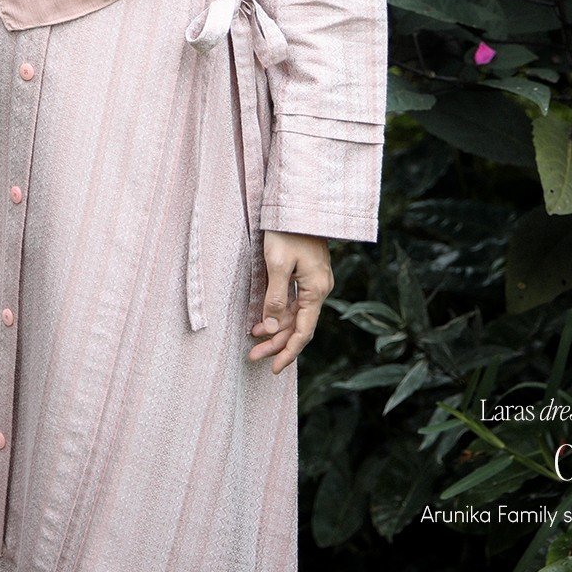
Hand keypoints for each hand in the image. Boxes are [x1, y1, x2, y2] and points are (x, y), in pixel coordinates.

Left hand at [249, 231, 333, 373]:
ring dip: (275, 329)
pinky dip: (278, 313)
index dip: (288, 351)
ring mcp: (313, 281)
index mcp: (316, 289)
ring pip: (294, 315)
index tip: (273, 368)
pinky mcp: (305, 274)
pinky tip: (262, 321)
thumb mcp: (277, 264)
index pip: (304, 330)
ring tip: (254, 342)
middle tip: (253, 357)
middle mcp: (318, 288)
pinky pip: (293, 302)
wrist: (298, 203)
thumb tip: (270, 328)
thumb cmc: (287, 231)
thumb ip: (275, 298)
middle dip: (276, 343)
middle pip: (298, 325)